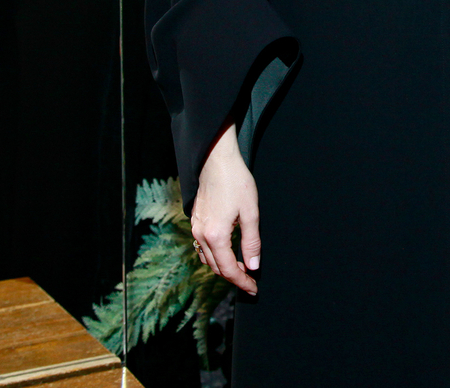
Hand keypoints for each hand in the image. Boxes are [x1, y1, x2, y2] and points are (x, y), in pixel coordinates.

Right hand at [192, 127, 260, 294]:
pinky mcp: (195, 220)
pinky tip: (228, 252)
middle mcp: (201, 235)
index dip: (242, 282)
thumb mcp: (251, 213)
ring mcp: (196, 228)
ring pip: (207, 259)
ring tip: (242, 268)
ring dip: (223, 267)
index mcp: (216, 236)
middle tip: (250, 281)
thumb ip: (252, 242)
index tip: (253, 288)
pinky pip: (202, 247)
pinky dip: (215, 256)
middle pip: (216, 267)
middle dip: (234, 277)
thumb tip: (253, 265)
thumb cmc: (236, 182)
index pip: (229, 269)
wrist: (217, 160)